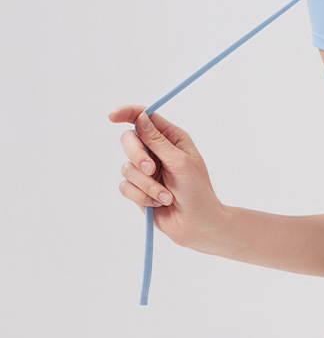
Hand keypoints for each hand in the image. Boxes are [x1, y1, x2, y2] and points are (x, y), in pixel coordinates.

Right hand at [108, 106, 225, 248]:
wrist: (196, 224)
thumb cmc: (197, 191)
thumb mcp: (181, 162)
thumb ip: (158, 142)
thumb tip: (141, 119)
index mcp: (172, 139)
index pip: (146, 118)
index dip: (128, 113)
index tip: (112, 116)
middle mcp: (157, 152)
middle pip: (129, 141)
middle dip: (137, 156)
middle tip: (151, 169)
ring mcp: (146, 171)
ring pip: (126, 168)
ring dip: (147, 185)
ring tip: (167, 196)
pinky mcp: (138, 189)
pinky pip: (125, 187)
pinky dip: (143, 196)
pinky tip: (159, 204)